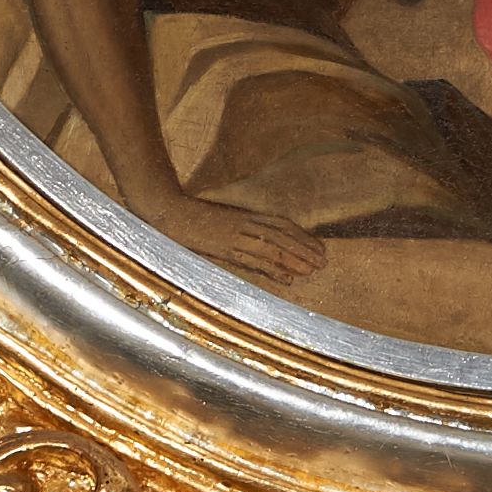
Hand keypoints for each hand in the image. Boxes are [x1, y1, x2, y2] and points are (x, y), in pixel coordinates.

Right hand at [136, 189, 324, 283]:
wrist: (167, 212)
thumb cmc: (191, 217)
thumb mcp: (220, 221)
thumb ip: (237, 229)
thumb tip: (251, 243)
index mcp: (245, 214)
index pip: (281, 224)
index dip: (301, 236)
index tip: (317, 247)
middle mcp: (244, 222)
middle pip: (282, 234)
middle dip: (304, 248)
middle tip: (324, 261)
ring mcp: (235, 234)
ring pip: (273, 246)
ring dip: (294, 258)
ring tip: (313, 269)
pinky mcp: (224, 246)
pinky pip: (253, 258)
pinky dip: (272, 268)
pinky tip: (287, 278)